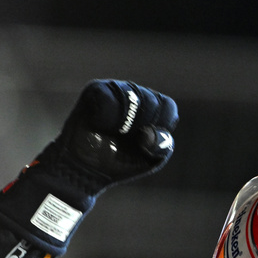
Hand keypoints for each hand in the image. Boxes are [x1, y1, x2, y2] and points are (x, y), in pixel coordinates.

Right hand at [44, 79, 177, 191]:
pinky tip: (98, 125)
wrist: (90, 169)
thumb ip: (161, 145)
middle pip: (151, 101)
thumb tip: (149, 132)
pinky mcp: (94, 90)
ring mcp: (114, 89)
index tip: (144, 142)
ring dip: (124, 123)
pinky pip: (107, 98)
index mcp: (152, 106)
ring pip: (131, 97)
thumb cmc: (119, 160)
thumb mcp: (149, 159)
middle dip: (140, 127)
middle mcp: (134, 93)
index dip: (159, 127)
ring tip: (112, 132)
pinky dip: (105, 118)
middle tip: (123, 138)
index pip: (167, 106)